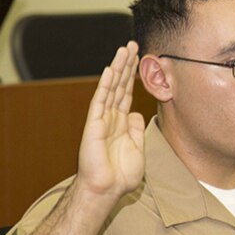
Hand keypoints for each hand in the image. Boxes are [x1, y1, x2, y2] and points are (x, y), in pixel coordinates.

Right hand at [76, 42, 145, 198]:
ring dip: (118, 68)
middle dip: (126, 65)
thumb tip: (136, 113)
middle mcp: (111, 118)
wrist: (106, 190)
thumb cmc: (120, 176)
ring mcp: (101, 120)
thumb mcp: (137, 150)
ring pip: (111, 88)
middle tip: (133, 45)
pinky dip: (106, 85)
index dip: (133, 76)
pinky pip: (101, 101)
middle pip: (120, 85)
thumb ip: (136, 130)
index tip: (140, 59)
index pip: (127, 94)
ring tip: (124, 49)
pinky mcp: (94, 125)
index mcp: (121, 124)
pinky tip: (111, 70)